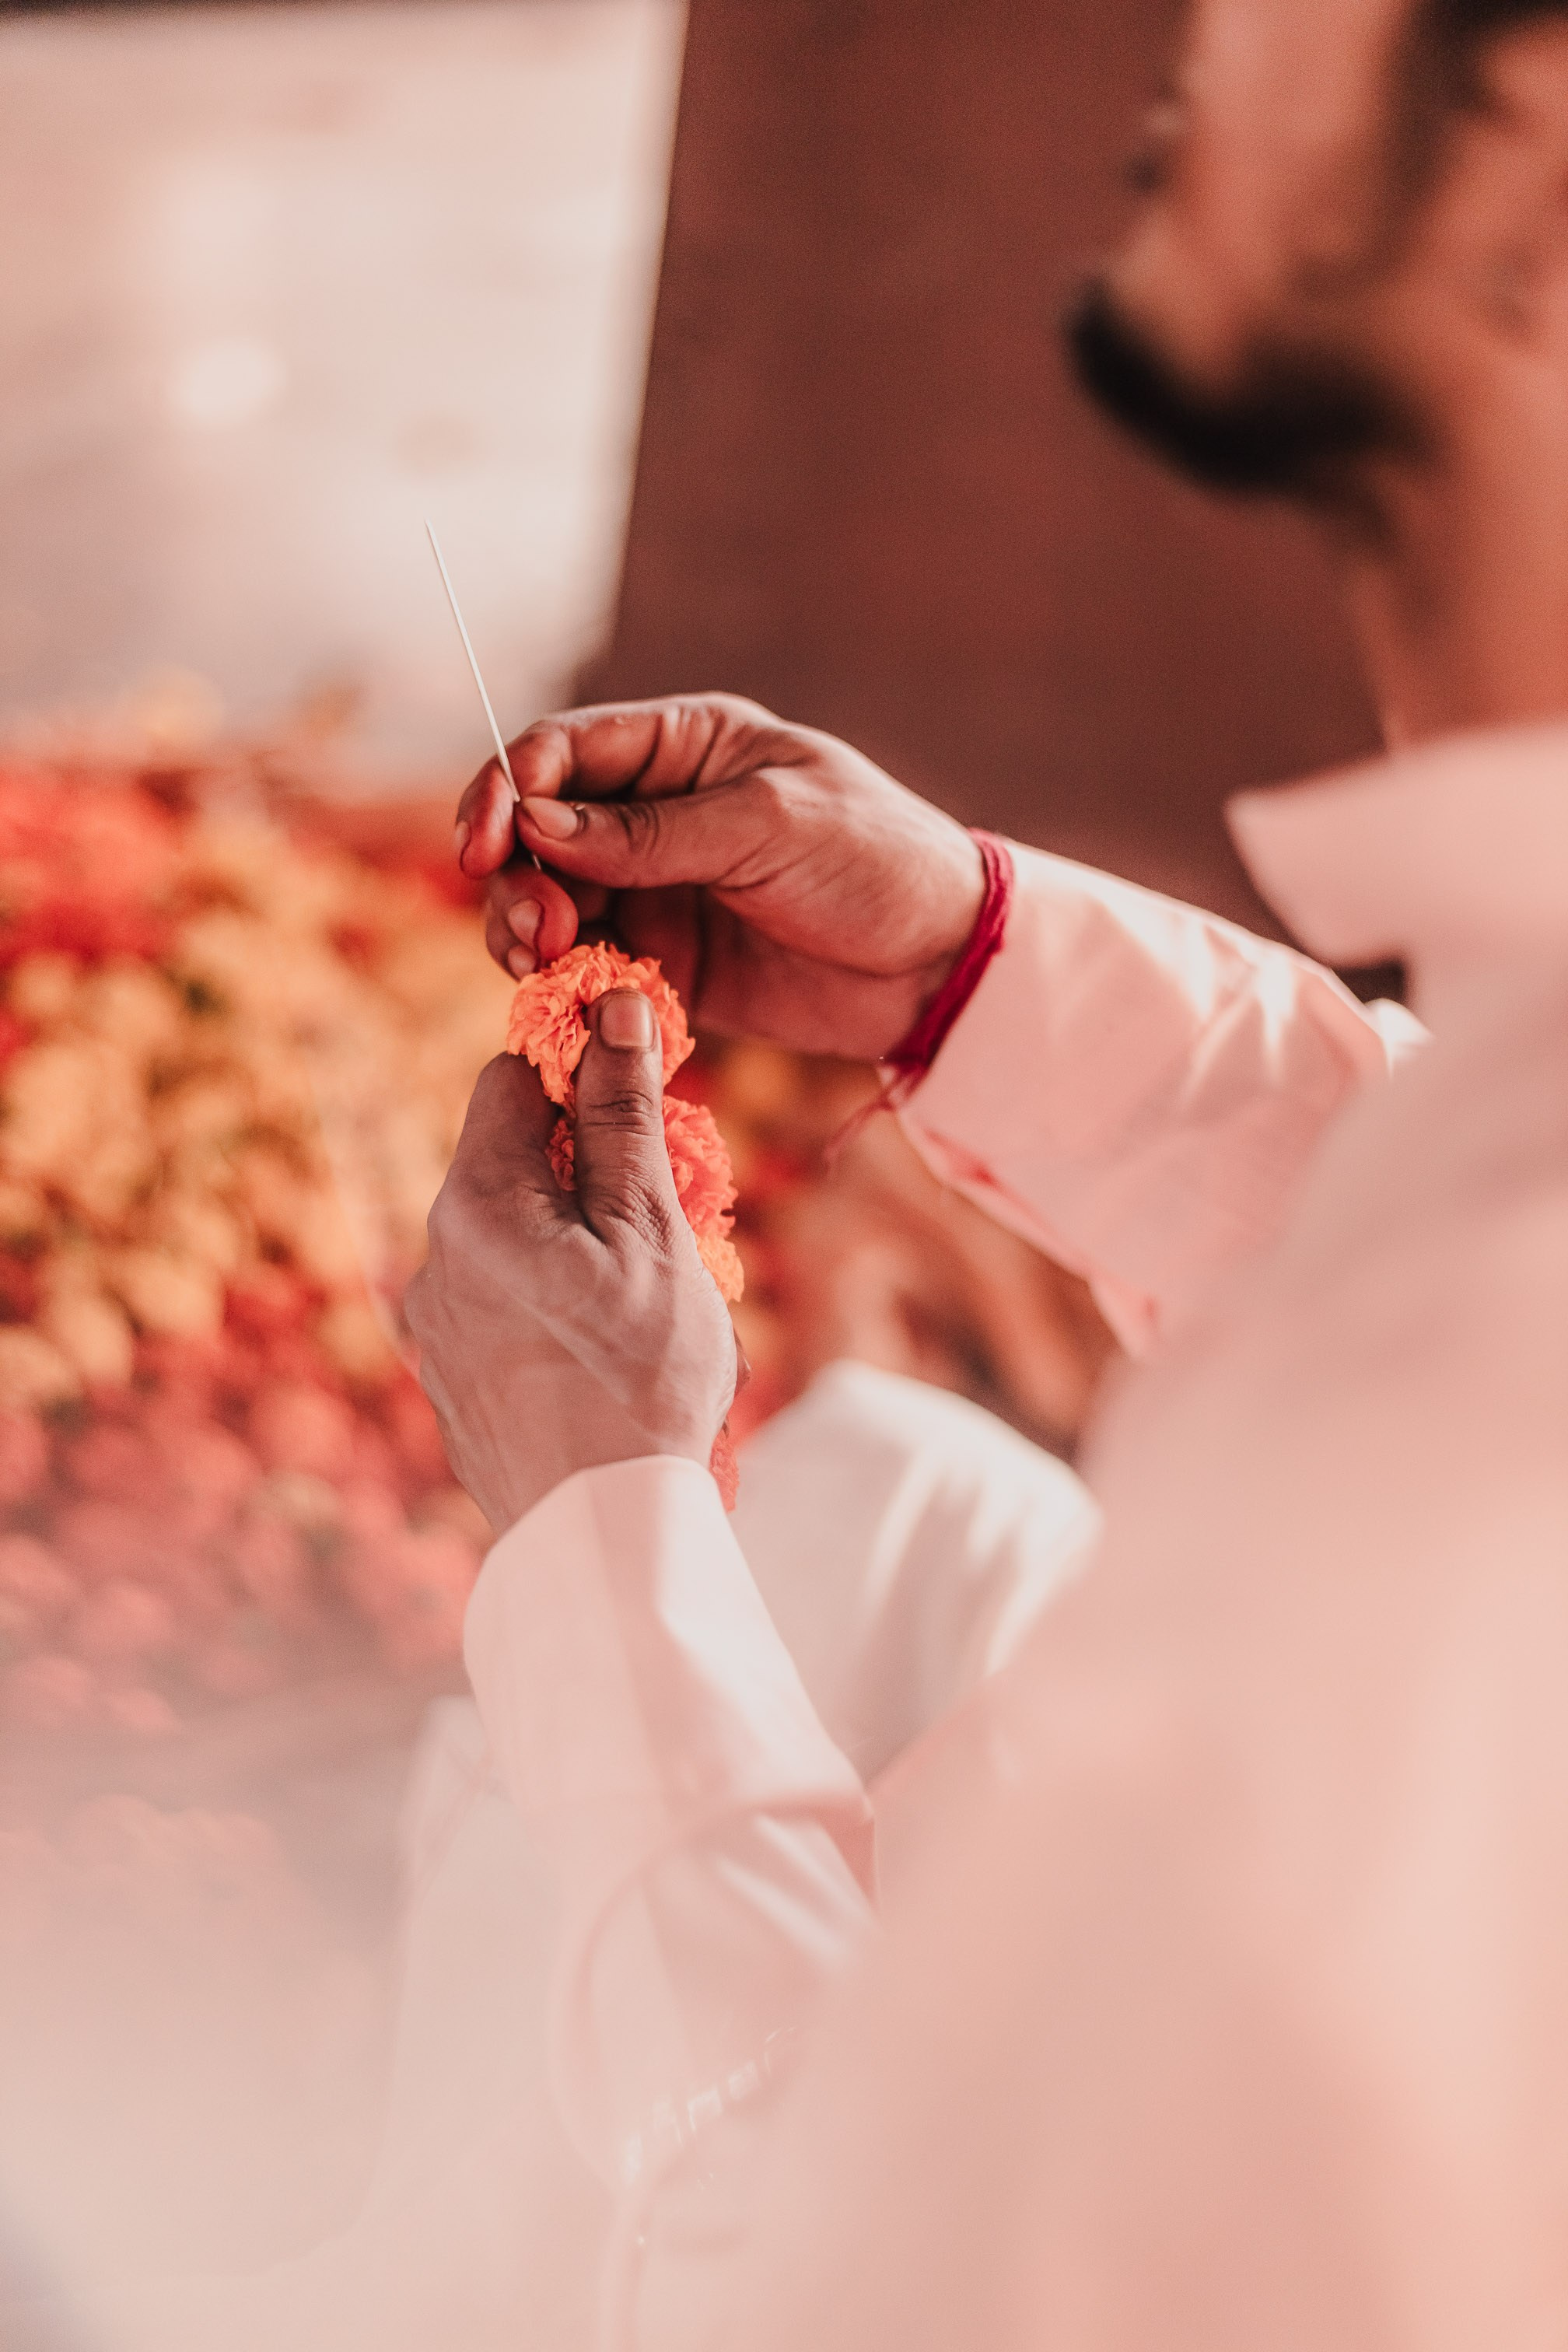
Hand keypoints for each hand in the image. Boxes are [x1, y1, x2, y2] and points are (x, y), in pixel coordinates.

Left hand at [404, 992, 737, 1532]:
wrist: (602, 1535)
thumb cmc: (639, 1376)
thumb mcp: (649, 1227)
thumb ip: (623, 1112)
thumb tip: (612, 1002)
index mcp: (474, 1202)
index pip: (512, 1079)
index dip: (581, 1081)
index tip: (644, 1121)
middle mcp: (433, 1255)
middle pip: (513, 1160)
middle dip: (589, 1174)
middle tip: (665, 1229)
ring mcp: (436, 1324)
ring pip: (513, 1236)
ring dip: (575, 1244)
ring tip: (642, 1309)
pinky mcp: (452, 1378)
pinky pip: (505, 1304)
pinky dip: (553, 1307)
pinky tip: (604, 1360)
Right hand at [455, 695, 985, 1062]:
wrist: (941, 963)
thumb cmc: (874, 860)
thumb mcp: (767, 827)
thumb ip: (650, 832)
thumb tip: (537, 825)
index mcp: (682, 747)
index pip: (560, 752)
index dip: (506, 790)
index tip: (486, 844)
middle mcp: (653, 815)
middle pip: (536, 835)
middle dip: (514, 876)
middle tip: (534, 930)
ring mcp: (656, 892)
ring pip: (551, 906)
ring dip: (530, 933)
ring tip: (545, 965)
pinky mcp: (666, 966)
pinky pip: (589, 971)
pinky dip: (568, 987)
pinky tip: (574, 1003)